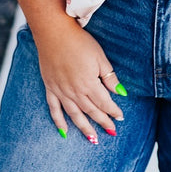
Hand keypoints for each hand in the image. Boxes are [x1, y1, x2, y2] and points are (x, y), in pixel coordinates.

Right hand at [32, 16, 125, 143]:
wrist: (53, 33)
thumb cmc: (79, 42)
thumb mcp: (100, 57)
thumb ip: (109, 77)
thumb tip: (120, 93)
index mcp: (89, 84)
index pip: (104, 103)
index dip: (113, 111)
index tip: (120, 118)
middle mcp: (75, 91)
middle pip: (91, 111)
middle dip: (103, 122)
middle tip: (111, 131)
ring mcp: (61, 91)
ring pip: (74, 114)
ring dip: (84, 127)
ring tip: (93, 139)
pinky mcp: (50, 87)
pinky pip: (54, 109)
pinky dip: (59, 122)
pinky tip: (64, 132)